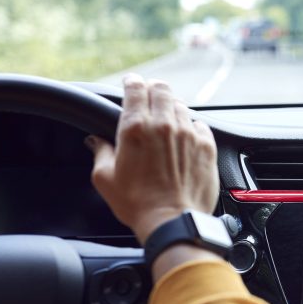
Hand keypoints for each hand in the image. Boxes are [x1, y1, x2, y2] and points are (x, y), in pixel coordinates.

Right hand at [88, 76, 219, 243]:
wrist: (173, 221)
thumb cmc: (137, 204)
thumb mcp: (105, 178)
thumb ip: (100, 152)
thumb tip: (96, 140)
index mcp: (135, 128)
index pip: (135, 89)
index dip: (132, 82)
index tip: (131, 82)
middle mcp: (164, 125)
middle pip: (161, 89)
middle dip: (153, 89)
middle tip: (149, 94)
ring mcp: (188, 133)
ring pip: (180, 106)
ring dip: (171, 109)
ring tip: (166, 121)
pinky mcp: (206, 145)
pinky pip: (199, 124)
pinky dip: (191, 126)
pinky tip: (185, 137)